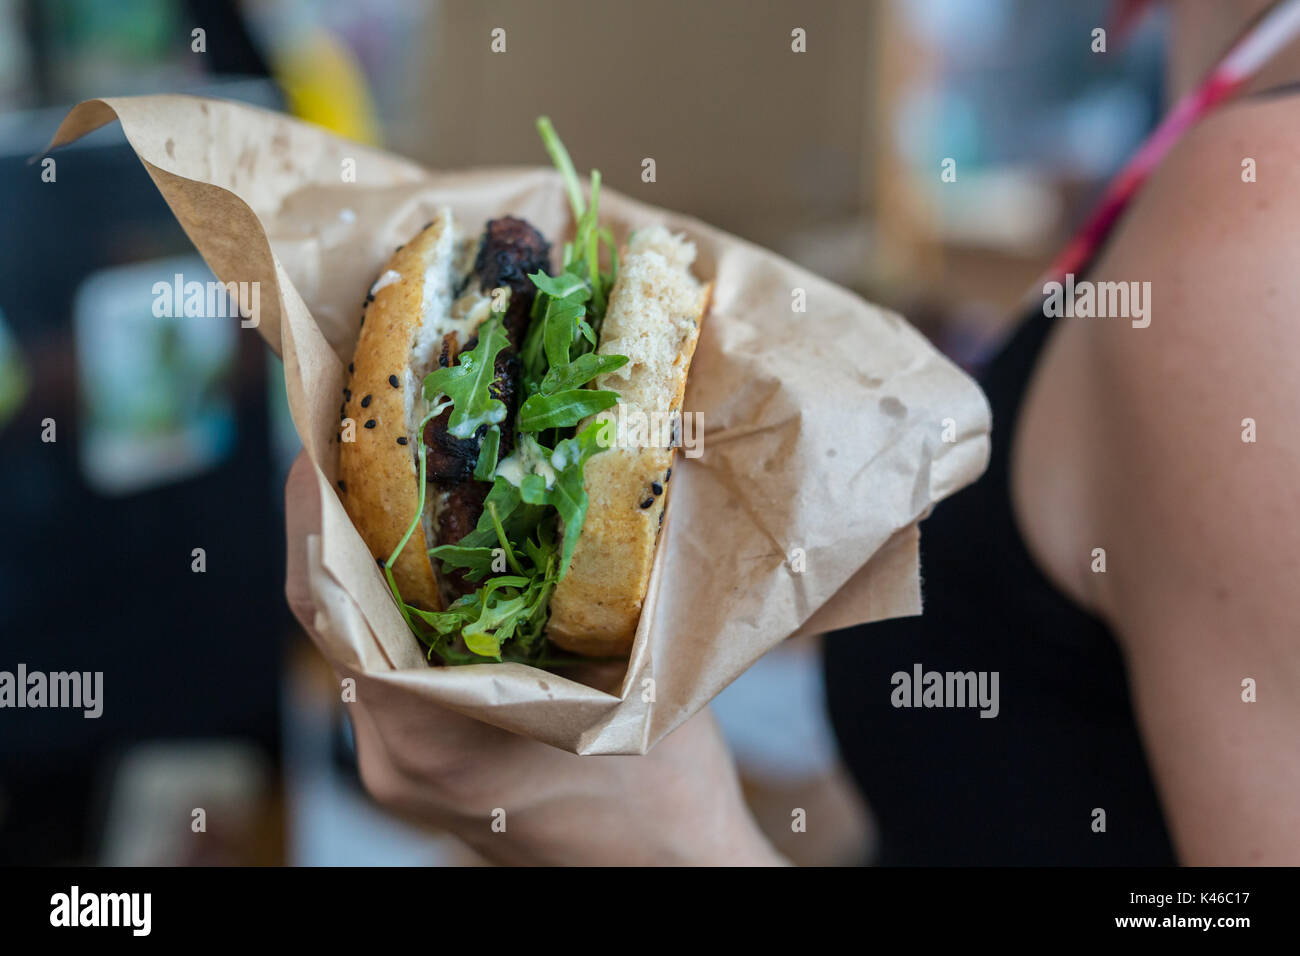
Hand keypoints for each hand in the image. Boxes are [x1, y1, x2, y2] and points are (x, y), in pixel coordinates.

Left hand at [284, 452, 785, 864]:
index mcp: (428, 735)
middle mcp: (389, 753)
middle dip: (340, 514)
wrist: (664, 872)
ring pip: (353, 636)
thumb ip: (592, 586)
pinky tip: (432, 547)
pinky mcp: (417, 759)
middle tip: (366, 430)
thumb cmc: (663, 794)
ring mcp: (396, 763)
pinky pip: (381, 660)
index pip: (327, 604)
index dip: (313, 509)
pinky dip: (393, 598)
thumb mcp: (634, 674)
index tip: (322, 431)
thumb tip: (578, 473)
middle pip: (330, 613)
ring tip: (393, 471)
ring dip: (365, 554)